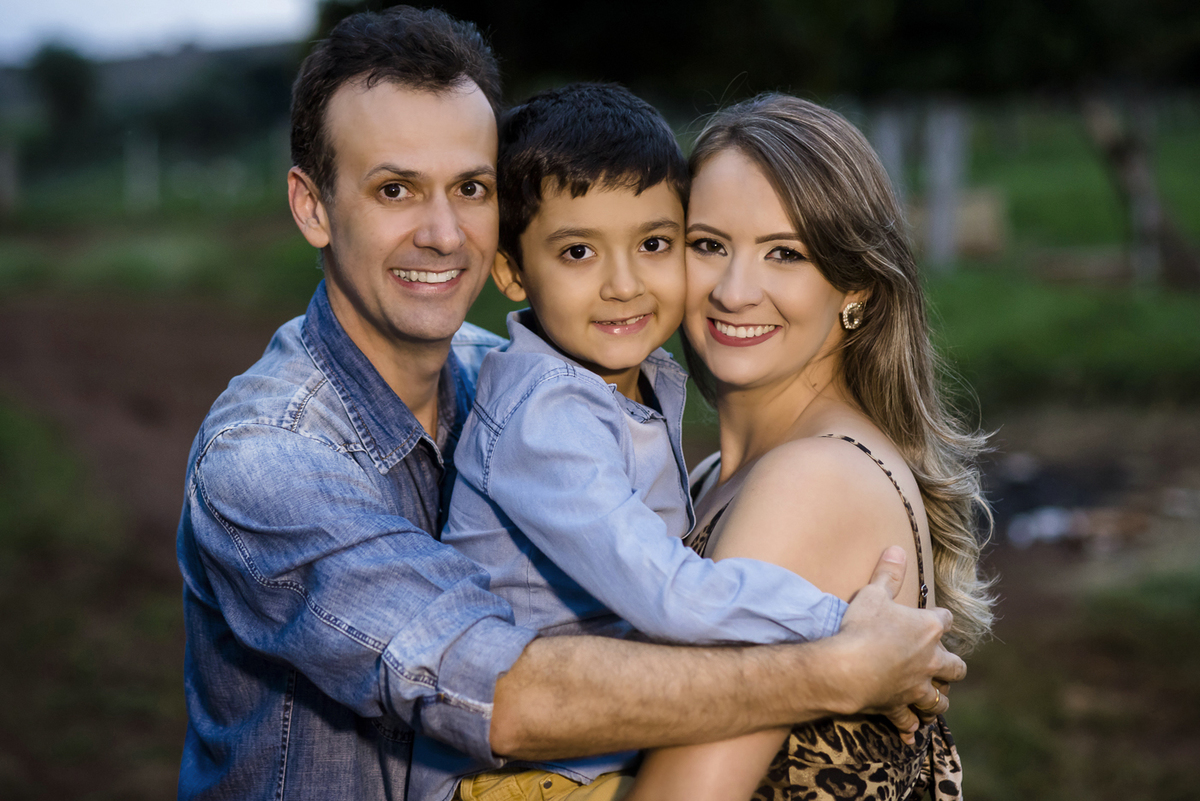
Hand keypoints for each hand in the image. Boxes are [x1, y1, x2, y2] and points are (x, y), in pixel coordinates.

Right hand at [831, 546, 964, 741]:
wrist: (848, 668)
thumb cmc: (862, 627)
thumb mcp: (873, 594)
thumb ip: (887, 573)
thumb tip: (897, 548)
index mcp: (928, 629)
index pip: (945, 621)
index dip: (941, 619)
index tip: (937, 619)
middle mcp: (929, 660)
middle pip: (955, 667)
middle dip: (952, 666)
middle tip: (945, 666)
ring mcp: (915, 686)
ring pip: (938, 699)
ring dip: (937, 700)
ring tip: (934, 700)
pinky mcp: (898, 705)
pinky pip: (909, 721)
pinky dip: (910, 726)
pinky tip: (911, 734)